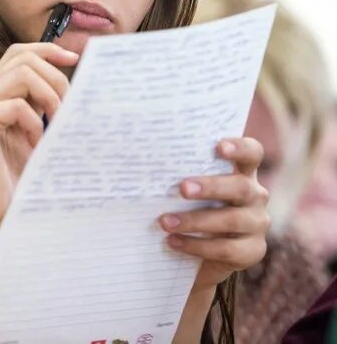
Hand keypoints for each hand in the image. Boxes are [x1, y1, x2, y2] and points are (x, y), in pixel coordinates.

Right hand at [0, 42, 78, 233]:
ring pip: (22, 75)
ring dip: (48, 97)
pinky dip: (34, 124)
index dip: (47, 50)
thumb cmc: (11, 179)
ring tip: (55, 124)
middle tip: (67, 109)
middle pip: (24, 58)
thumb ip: (42, 106)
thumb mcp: (34, 132)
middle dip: (55, 78)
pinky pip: (17, 106)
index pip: (19, 53)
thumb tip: (76, 85)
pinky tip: (34, 145)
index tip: (75, 59)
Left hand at [159, 137, 269, 288]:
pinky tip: (173, 241)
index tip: (218, 146)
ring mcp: (257, 223)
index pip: (251, 153)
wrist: (201, 253)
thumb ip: (180, 174)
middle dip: (210, 187)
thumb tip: (144, 161)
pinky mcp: (253, 250)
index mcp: (241, 172)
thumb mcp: (187, 189)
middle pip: (241, 187)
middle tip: (182, 188)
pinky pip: (227, 249)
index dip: (240, 148)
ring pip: (232, 220)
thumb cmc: (189, 207)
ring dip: (195, 221)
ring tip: (165, 222)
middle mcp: (255, 195)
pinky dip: (197, 246)